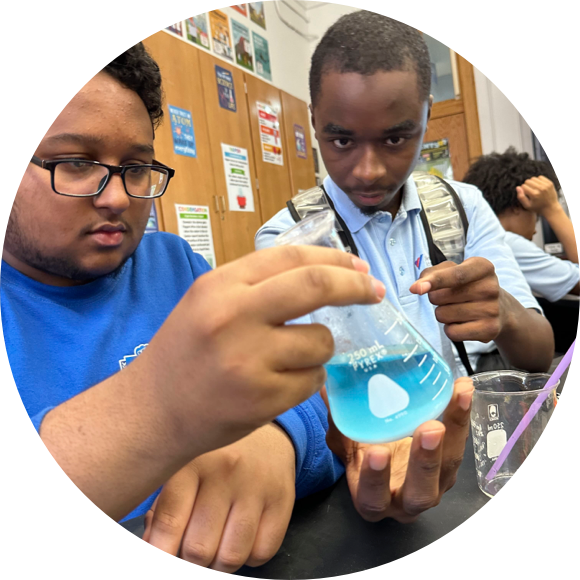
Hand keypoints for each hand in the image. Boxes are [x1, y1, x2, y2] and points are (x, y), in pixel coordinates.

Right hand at [135, 245, 384, 461]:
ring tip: (294, 356)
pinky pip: (312, 380)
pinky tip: (281, 383)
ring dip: (320, 347)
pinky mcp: (262, 398)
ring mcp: (249, 359)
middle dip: (354, 285)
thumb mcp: (209, 301)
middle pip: (316, 285)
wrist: (152, 410)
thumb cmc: (184, 351)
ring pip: (320, 341)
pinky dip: (308, 379)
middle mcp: (234, 315)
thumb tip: (322, 271)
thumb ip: (256, 284)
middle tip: (374, 291)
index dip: (334, 258)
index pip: (291, 257)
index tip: (359, 267)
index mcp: (220, 285)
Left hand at [142, 423, 295, 572]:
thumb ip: (163, 510)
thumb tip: (154, 553)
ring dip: (219, 565)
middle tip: (192, 552)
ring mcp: (256, 484)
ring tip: (217, 547)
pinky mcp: (282, 498)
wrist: (265, 437)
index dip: (158, 559)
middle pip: (198, 549)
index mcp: (191, 462)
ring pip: (230, 558)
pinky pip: (261, 554)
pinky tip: (243, 537)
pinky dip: (248, 558)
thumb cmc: (215, 462)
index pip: (168, 523)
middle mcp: (225, 470)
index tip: (160, 570)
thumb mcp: (183, 471)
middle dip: (190, 563)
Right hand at [321, 378, 472, 522]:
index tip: (377, 452)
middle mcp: (406, 500)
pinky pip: (461, 443)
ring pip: (449, 466)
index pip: (374, 497)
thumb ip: (337, 418)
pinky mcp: (451, 464)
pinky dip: (462, 415)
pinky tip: (462, 388)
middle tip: (430, 427)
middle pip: (421, 491)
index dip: (376, 479)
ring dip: (455, 430)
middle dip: (426, 459)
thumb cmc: (361, 453)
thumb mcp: (345, 440)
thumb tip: (324, 385)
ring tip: (457, 397)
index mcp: (373, 499)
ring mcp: (434, 484)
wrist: (385, 457)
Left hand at [409, 257, 506, 343]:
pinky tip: (461, 323)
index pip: (455, 275)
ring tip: (458, 309)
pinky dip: (450, 329)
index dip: (435, 281)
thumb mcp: (452, 270)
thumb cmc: (467, 286)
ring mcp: (492, 310)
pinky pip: (452, 332)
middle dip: (435, 298)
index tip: (417, 289)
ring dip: (443, 314)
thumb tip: (416, 287)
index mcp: (482, 267)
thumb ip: (431, 274)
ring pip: (443, 315)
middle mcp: (490, 287)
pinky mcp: (489, 330)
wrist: (499, 308)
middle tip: (450, 297)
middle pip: (441, 297)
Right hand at [516, 175, 559, 215]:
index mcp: (534, 194)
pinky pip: (540, 177)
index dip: (523, 190)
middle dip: (527, 185)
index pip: (523, 186)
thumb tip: (518, 187)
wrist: (551, 208)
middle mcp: (540, 188)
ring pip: (533, 178)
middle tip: (529, 191)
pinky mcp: (550, 183)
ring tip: (534, 188)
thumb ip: (521, 197)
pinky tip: (538, 185)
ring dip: (532, 182)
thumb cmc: (537, 208)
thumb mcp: (527, 206)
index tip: (526, 194)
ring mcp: (546, 185)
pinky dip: (538, 180)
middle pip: (528, 181)